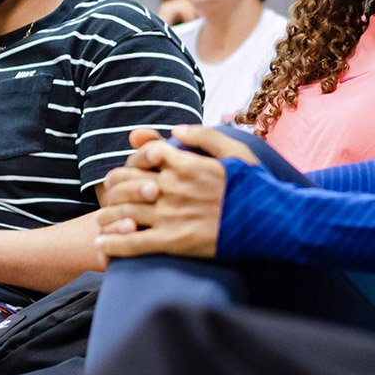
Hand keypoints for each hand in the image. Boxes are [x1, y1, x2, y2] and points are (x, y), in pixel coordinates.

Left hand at [93, 126, 253, 261]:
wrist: (272, 221)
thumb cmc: (255, 184)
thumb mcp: (235, 149)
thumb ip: (203, 135)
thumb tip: (174, 129)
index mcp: (187, 164)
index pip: (147, 153)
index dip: (136, 158)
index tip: (135, 166)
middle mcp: (174, 188)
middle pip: (127, 181)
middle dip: (113, 185)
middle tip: (110, 192)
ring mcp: (172, 215)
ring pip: (124, 212)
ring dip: (107, 215)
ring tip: (102, 220)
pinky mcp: (174, 242)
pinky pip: (134, 244)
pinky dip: (113, 245)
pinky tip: (102, 245)